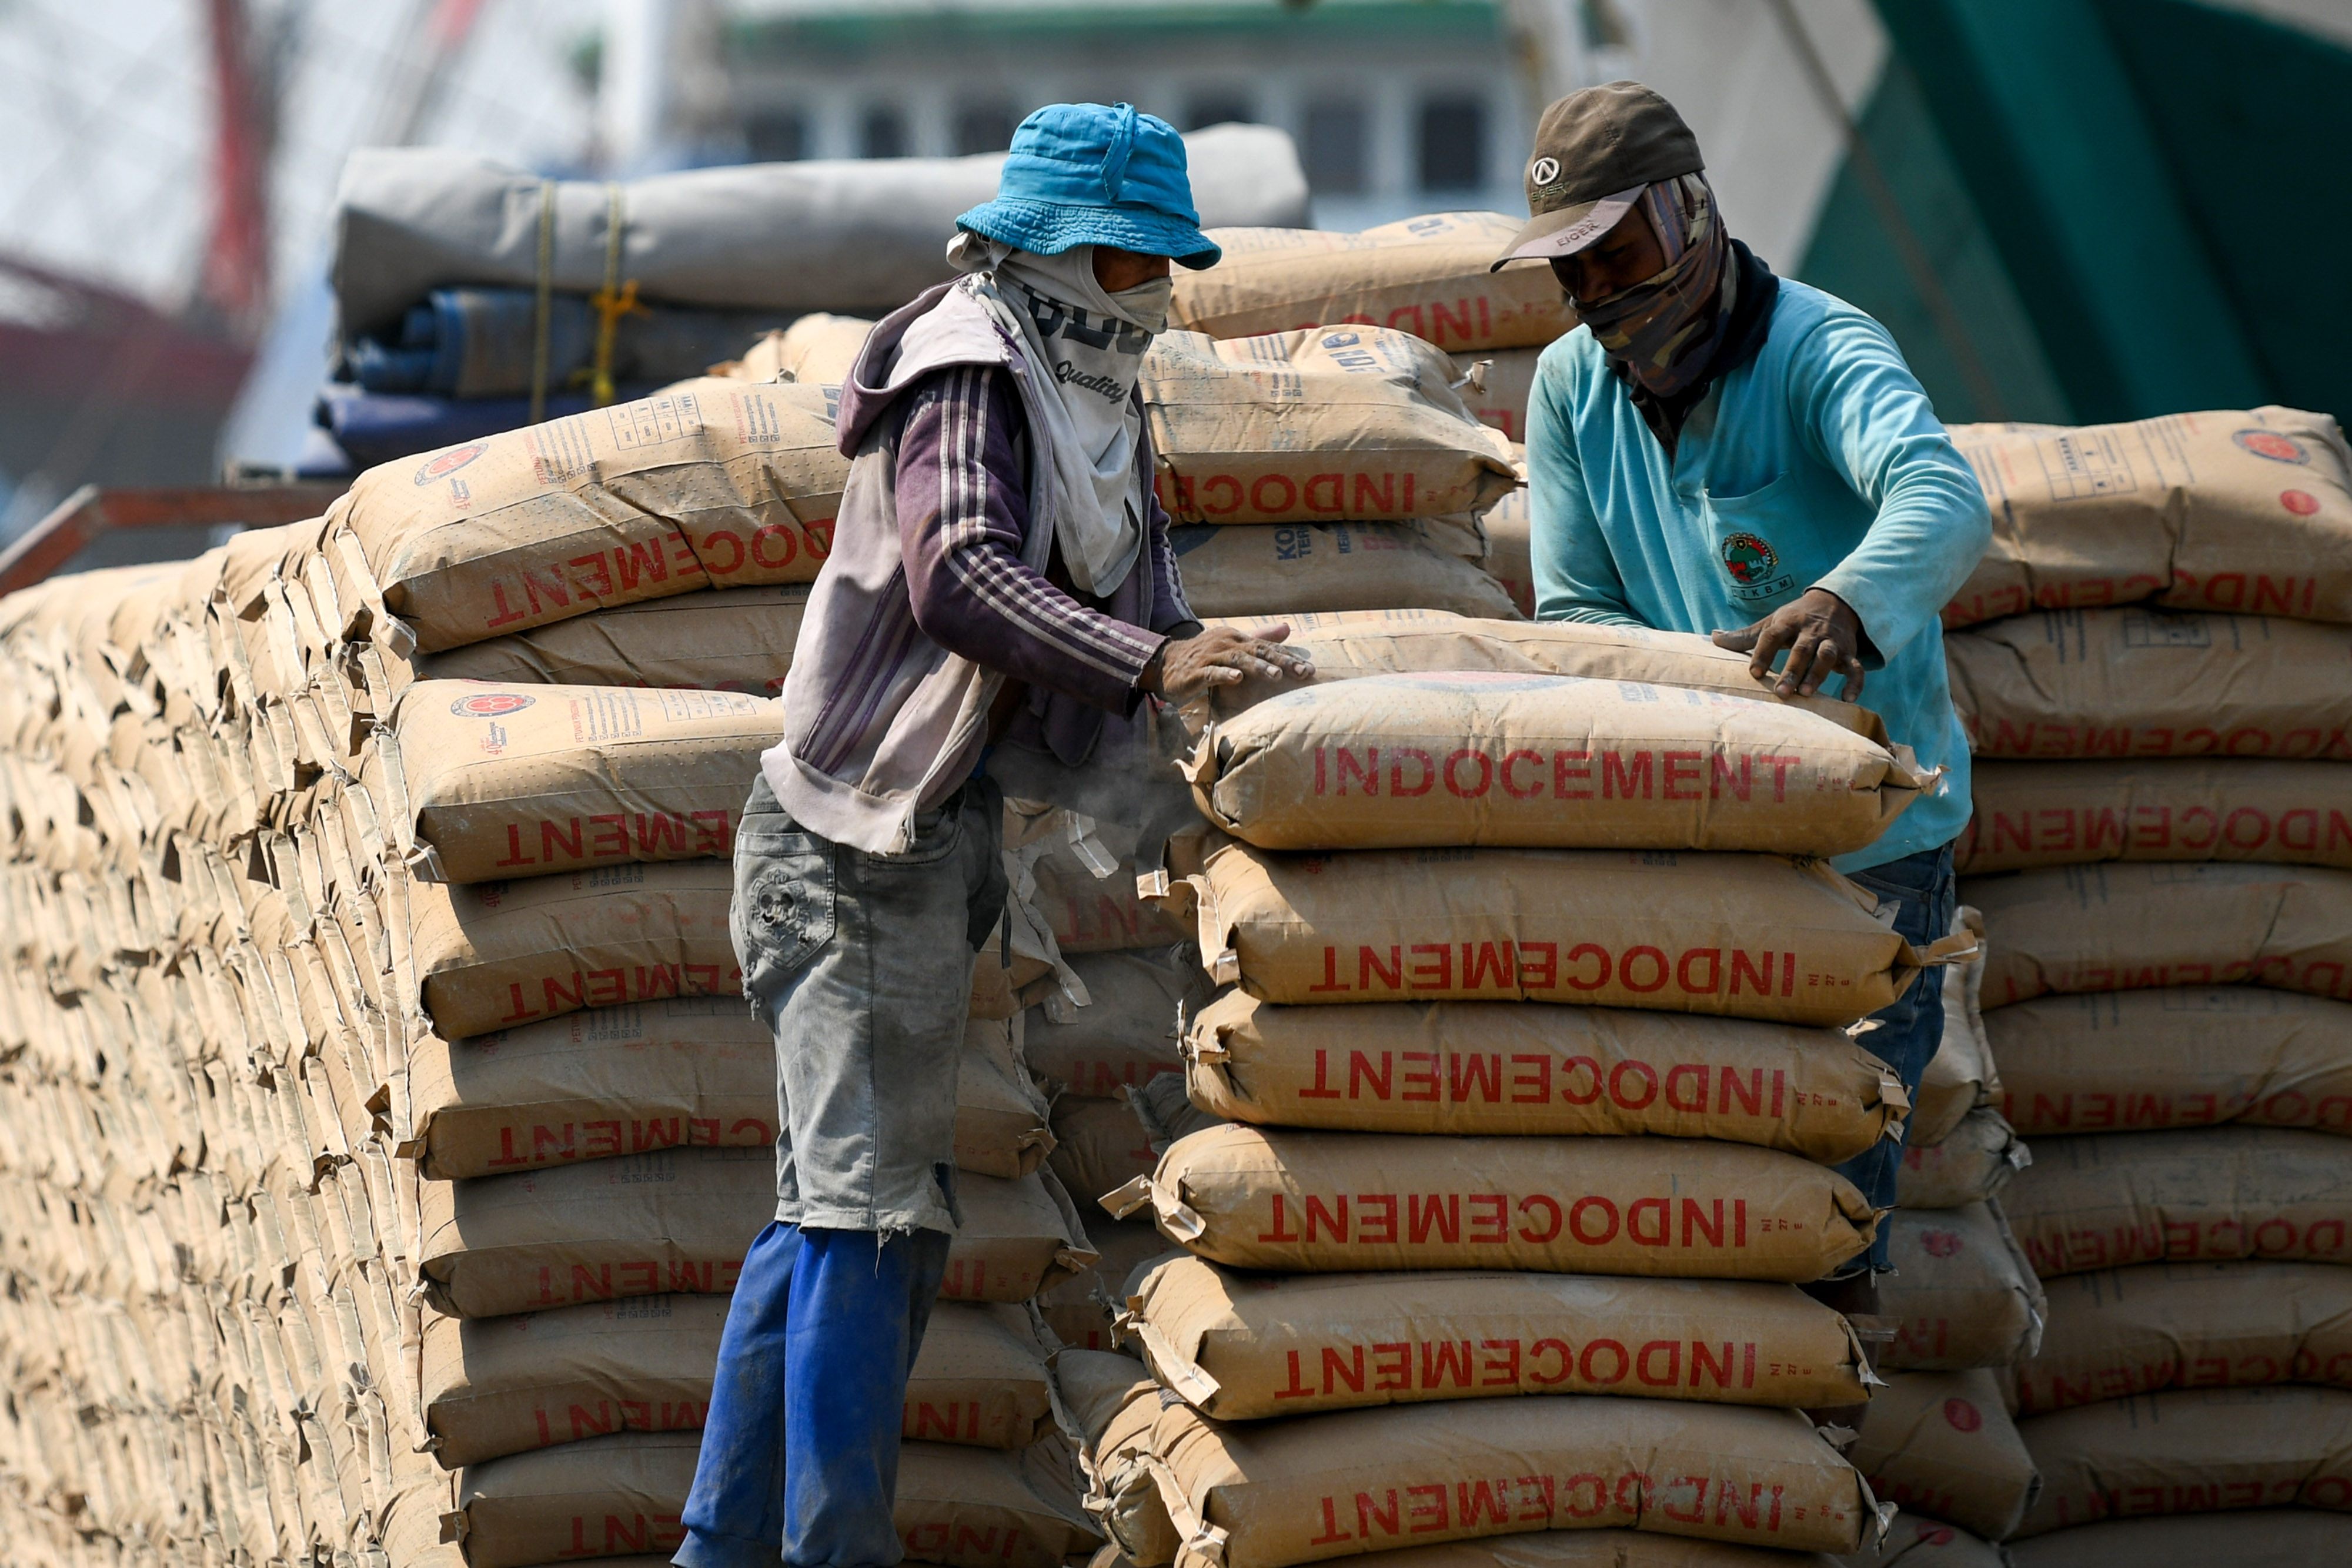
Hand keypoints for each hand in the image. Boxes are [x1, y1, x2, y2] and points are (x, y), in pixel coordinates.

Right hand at [1141, 624, 1314, 698]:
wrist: (1165, 664)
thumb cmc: (1204, 656)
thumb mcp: (1233, 645)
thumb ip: (1260, 638)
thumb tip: (1287, 628)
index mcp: (1237, 638)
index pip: (1267, 647)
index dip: (1289, 658)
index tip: (1310, 670)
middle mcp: (1226, 643)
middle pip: (1258, 651)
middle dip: (1282, 662)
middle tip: (1303, 673)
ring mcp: (1210, 657)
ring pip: (1238, 660)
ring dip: (1258, 667)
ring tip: (1276, 676)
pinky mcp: (1195, 672)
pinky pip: (1211, 673)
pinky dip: (1224, 675)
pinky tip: (1237, 679)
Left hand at [1713, 588, 1867, 700]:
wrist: (1836, 602)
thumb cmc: (1795, 618)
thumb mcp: (1772, 622)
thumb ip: (1745, 635)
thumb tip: (1713, 637)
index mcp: (1788, 622)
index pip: (1773, 635)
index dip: (1763, 653)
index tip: (1753, 673)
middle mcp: (1811, 630)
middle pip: (1802, 649)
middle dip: (1792, 670)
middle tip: (1781, 692)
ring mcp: (1832, 641)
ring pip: (1827, 655)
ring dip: (1818, 674)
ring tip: (1806, 693)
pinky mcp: (1849, 652)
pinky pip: (1856, 667)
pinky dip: (1856, 683)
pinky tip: (1848, 700)